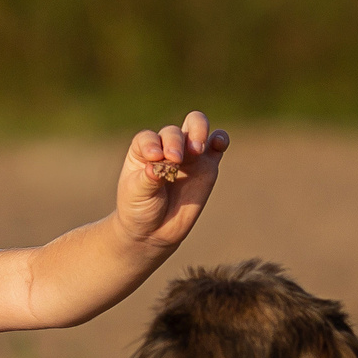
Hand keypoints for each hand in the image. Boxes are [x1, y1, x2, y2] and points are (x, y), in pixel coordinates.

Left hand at [114, 111, 227, 250]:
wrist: (154, 231)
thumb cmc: (139, 208)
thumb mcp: (137, 194)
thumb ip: (148, 178)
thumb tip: (158, 166)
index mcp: (143, 150)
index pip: (148, 139)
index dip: (151, 144)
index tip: (154, 158)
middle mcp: (166, 147)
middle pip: (173, 131)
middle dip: (175, 142)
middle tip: (175, 159)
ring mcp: (188, 154)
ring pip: (196, 127)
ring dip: (198, 131)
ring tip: (196, 150)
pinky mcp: (207, 166)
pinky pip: (217, 145)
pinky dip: (221, 139)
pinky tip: (219, 143)